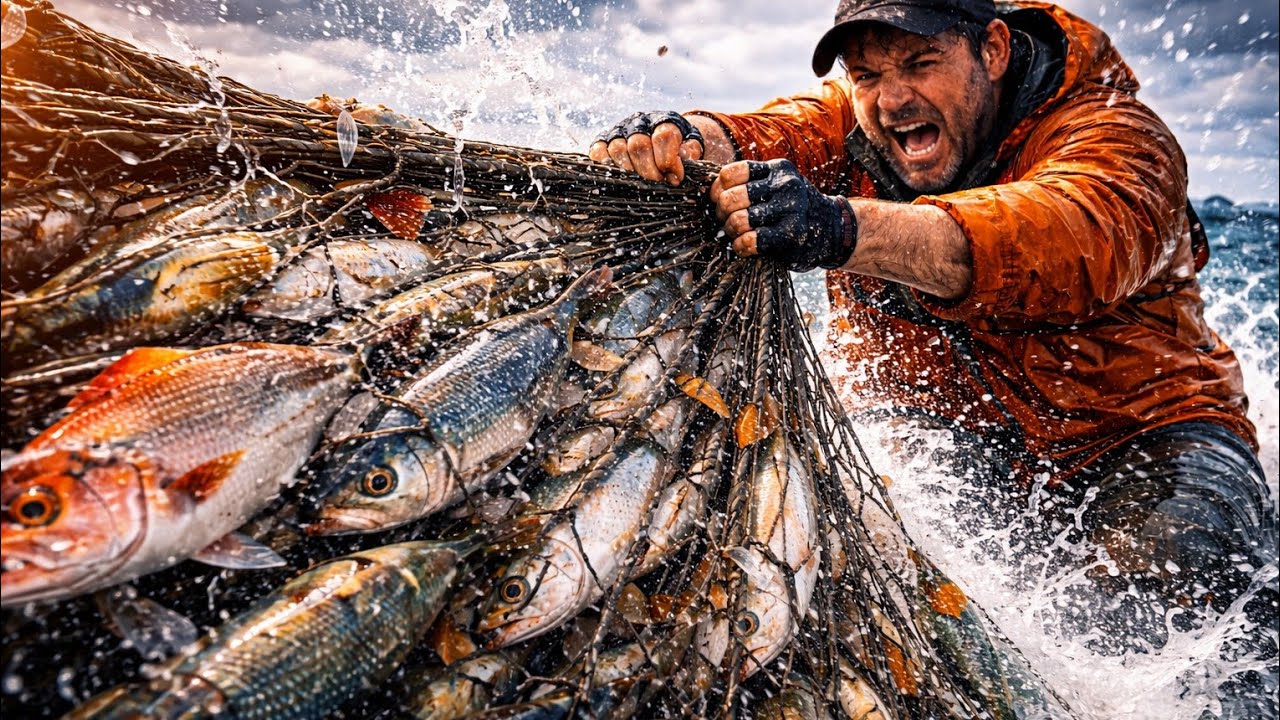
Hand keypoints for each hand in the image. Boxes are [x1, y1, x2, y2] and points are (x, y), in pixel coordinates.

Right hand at [588, 111, 704, 185]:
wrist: (663, 143)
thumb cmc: (679, 150)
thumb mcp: (691, 149)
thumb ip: (690, 152)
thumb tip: (680, 160)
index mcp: (664, 121)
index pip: (663, 136)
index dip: (668, 161)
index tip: (674, 178)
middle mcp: (640, 122)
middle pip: (638, 145)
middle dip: (649, 171)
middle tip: (657, 183)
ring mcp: (619, 131)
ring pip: (617, 149)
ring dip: (630, 172)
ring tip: (641, 184)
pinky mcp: (603, 141)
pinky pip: (598, 152)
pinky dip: (607, 167)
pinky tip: (622, 178)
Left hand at [710, 159, 855, 271]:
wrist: (832, 229)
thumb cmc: (793, 208)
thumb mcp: (777, 185)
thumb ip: (750, 183)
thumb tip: (710, 193)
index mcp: (777, 168)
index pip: (730, 173)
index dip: (716, 189)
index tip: (719, 201)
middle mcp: (785, 185)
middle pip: (730, 198)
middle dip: (721, 213)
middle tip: (725, 221)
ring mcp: (790, 210)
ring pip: (738, 220)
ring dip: (730, 232)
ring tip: (736, 235)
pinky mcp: (791, 235)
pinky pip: (750, 241)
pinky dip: (740, 246)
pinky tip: (744, 247)